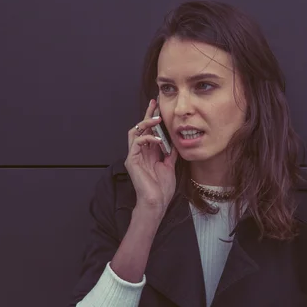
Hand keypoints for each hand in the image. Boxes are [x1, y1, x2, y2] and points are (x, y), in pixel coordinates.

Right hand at [124, 98, 177, 212]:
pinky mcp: (132, 160)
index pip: (149, 131)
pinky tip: (159, 140)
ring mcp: (134, 156)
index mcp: (148, 153)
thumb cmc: (161, 189)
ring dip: (146, 123)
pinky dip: (148, 138)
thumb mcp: (170, 166)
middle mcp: (140, 152)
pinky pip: (137, 143)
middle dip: (147, 114)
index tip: (159, 107)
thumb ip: (170, 153)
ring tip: (157, 119)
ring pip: (135, 131)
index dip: (153, 118)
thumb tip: (175, 142)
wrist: (156, 203)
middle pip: (140, 127)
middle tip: (154, 104)